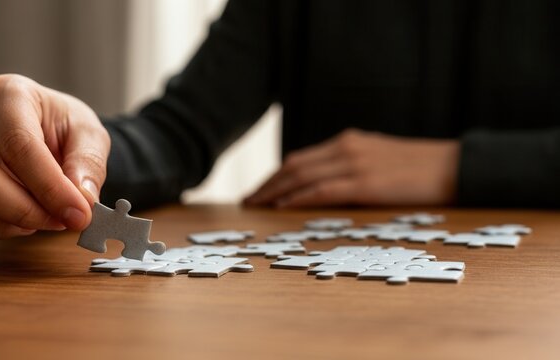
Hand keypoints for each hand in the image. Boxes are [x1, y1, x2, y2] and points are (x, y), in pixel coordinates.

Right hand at [0, 74, 109, 250]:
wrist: (49, 136)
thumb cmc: (65, 131)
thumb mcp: (91, 135)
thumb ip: (89, 164)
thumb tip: (81, 199)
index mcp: (6, 95)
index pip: (17, 144)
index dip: (50, 187)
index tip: (78, 214)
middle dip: (20, 210)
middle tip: (57, 222)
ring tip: (35, 223)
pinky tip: (4, 228)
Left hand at [244, 128, 458, 207]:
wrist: (456, 167)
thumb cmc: (421, 169)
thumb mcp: (380, 161)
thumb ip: (353, 168)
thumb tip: (328, 186)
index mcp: (349, 142)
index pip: (301, 158)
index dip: (276, 175)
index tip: (259, 190)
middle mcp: (346, 147)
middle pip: (293, 165)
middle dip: (267, 184)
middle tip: (247, 200)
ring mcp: (355, 164)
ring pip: (301, 176)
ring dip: (274, 192)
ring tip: (255, 206)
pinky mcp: (366, 184)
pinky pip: (321, 191)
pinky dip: (297, 198)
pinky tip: (281, 208)